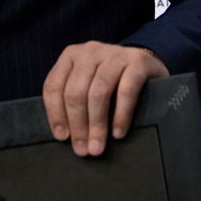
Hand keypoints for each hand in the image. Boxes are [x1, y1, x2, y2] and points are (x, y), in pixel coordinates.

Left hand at [43, 41, 168, 156]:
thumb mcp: (87, 82)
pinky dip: (121, 115)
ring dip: (97, 124)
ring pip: (98, 92)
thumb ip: (73, 99)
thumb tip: (65, 135)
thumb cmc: (110, 80)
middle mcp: (90, 51)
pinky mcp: (137, 61)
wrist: (146, 64)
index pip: (54, 85)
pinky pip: (126, 91)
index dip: (55, 114)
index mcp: (71, 55)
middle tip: (83, 149)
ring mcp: (114, 54)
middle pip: (75, 92)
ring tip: (98, 146)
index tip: (62, 137)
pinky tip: (118, 133)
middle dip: (78, 125)